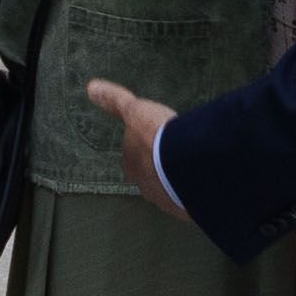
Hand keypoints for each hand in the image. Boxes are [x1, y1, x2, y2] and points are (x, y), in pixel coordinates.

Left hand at [85, 79, 190, 221]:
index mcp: (132, 165)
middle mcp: (145, 186)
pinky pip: (189, 199)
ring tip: (194, 167)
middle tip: (175, 154)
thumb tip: (90, 87)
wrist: (183, 162)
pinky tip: (205, 180)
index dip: (143, 152)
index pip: (133, 160)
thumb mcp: (135, 111)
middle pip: (150, 177)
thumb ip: (115, 101)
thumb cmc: (156, 135)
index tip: (153, 144)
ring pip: (171, 190)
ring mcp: (166, 200)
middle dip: (159, 169)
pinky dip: (194, 191)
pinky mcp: (187, 208)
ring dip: (177, 181)